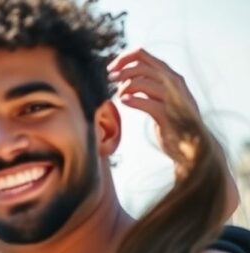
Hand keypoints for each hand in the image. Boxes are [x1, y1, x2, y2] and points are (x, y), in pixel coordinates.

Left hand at [108, 47, 200, 162]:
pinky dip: (133, 101)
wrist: (193, 145)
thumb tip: (124, 76)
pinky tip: (124, 102)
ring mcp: (172, 99)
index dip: (123, 58)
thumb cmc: (173, 121)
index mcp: (170, 76)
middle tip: (110, 80)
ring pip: (143, 82)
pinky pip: (147, 103)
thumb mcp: (162, 97)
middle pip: (141, 66)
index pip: (143, 55)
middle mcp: (173, 83)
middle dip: (122, 71)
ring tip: (120, 96)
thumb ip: (148, 85)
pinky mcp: (169, 116)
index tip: (111, 69)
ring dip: (125, 87)